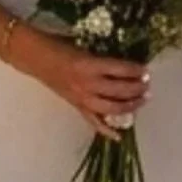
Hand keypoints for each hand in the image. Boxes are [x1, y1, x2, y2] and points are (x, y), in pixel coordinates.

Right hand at [16, 28, 150, 138]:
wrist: (34, 57)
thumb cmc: (58, 46)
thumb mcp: (83, 48)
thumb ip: (103, 59)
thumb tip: (127, 65)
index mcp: (88, 64)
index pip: (121, 69)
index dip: (136, 71)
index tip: (146, 71)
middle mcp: (87, 83)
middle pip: (120, 90)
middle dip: (137, 88)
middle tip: (147, 85)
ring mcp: (81, 97)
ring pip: (112, 108)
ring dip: (130, 106)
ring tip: (141, 100)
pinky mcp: (75, 105)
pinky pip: (93, 121)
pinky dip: (106, 130)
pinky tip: (119, 135)